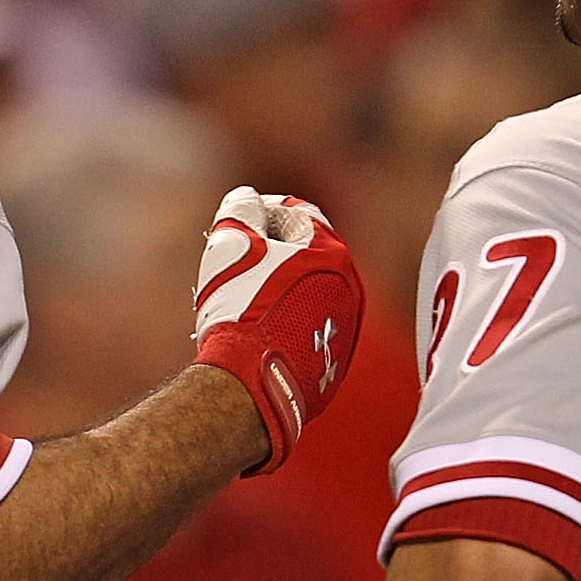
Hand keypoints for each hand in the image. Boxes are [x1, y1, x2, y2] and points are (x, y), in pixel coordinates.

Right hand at [191, 188, 364, 475]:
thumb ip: (241, 209)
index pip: (296, 214)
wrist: (251, 381)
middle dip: (271, 256)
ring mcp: (344, 330)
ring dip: (278, 292)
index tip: (237, 230)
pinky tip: (258, 336)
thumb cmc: (240, 307)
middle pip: (305, 256)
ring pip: (307, 296)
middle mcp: (349, 289)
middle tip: (237, 267)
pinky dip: (287, 326)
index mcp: (332, 252)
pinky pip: (307, 332)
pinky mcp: (333, 364)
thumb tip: (248, 199)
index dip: (261, 215)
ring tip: (243, 304)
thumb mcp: (231, 242)